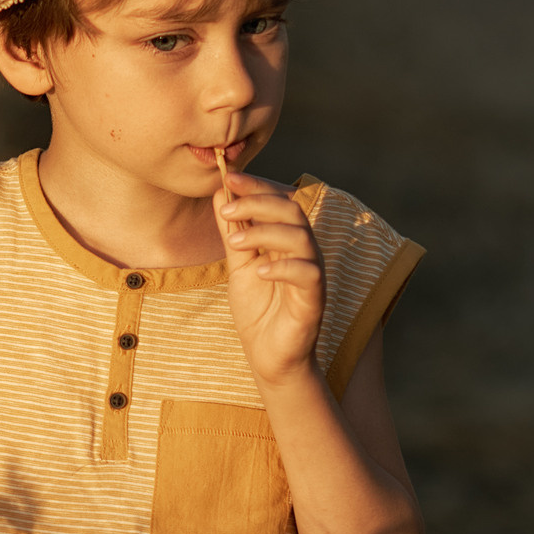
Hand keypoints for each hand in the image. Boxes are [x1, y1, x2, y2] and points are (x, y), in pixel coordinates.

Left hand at [218, 170, 324, 383]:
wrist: (268, 356)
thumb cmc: (258, 310)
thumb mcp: (238, 266)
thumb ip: (233, 233)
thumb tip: (219, 195)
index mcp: (286, 239)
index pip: (279, 199)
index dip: (257, 185)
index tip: (228, 177)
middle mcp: (304, 251)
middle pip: (292, 210)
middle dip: (258, 202)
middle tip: (227, 207)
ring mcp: (312, 273)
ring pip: (301, 237)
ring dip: (264, 232)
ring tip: (234, 242)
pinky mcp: (314, 298)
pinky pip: (307, 273)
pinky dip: (283, 266)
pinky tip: (259, 271)